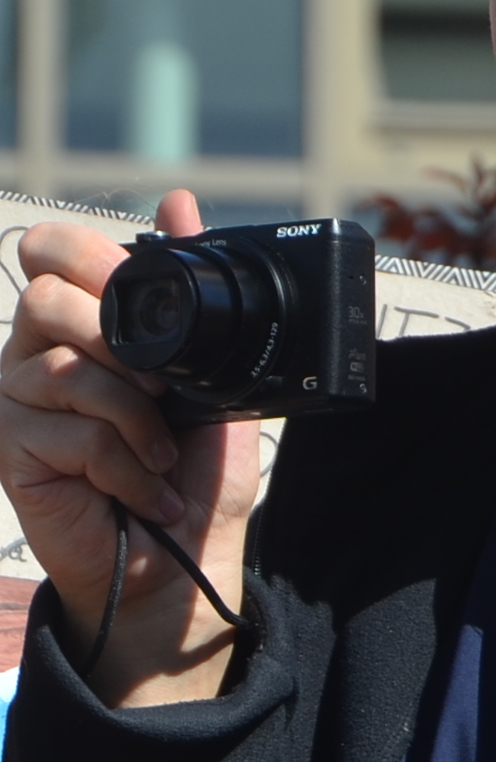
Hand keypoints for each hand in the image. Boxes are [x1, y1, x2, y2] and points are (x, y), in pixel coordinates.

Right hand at [0, 191, 260, 705]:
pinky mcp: (13, 452)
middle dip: (120, 344)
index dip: (87, 255)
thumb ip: (193, 293)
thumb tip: (178, 201)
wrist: (179, 559)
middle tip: (163, 390)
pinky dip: (132, 467)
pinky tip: (150, 492)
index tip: (136, 289)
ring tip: (166, 455)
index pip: (49, 251)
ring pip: (67, 371)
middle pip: (45, 300)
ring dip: (139, 418)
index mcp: (82, 324)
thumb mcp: (211, 373)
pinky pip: (77, 435)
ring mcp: (17, 402)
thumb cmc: (192, 468)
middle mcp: (36, 354)